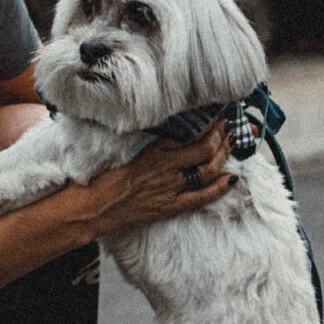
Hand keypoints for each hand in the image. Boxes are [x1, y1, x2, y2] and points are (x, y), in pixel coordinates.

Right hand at [85, 120, 234, 236]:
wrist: (92, 208)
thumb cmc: (102, 179)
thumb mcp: (125, 152)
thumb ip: (149, 143)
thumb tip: (168, 132)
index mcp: (152, 150)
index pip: (188, 132)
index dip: (208, 123)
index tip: (217, 115)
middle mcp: (164, 166)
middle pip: (204, 147)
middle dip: (221, 135)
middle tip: (230, 126)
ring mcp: (169, 187)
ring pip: (207, 169)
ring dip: (223, 155)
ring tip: (231, 144)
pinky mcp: (169, 206)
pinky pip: (201, 196)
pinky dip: (219, 187)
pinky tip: (231, 178)